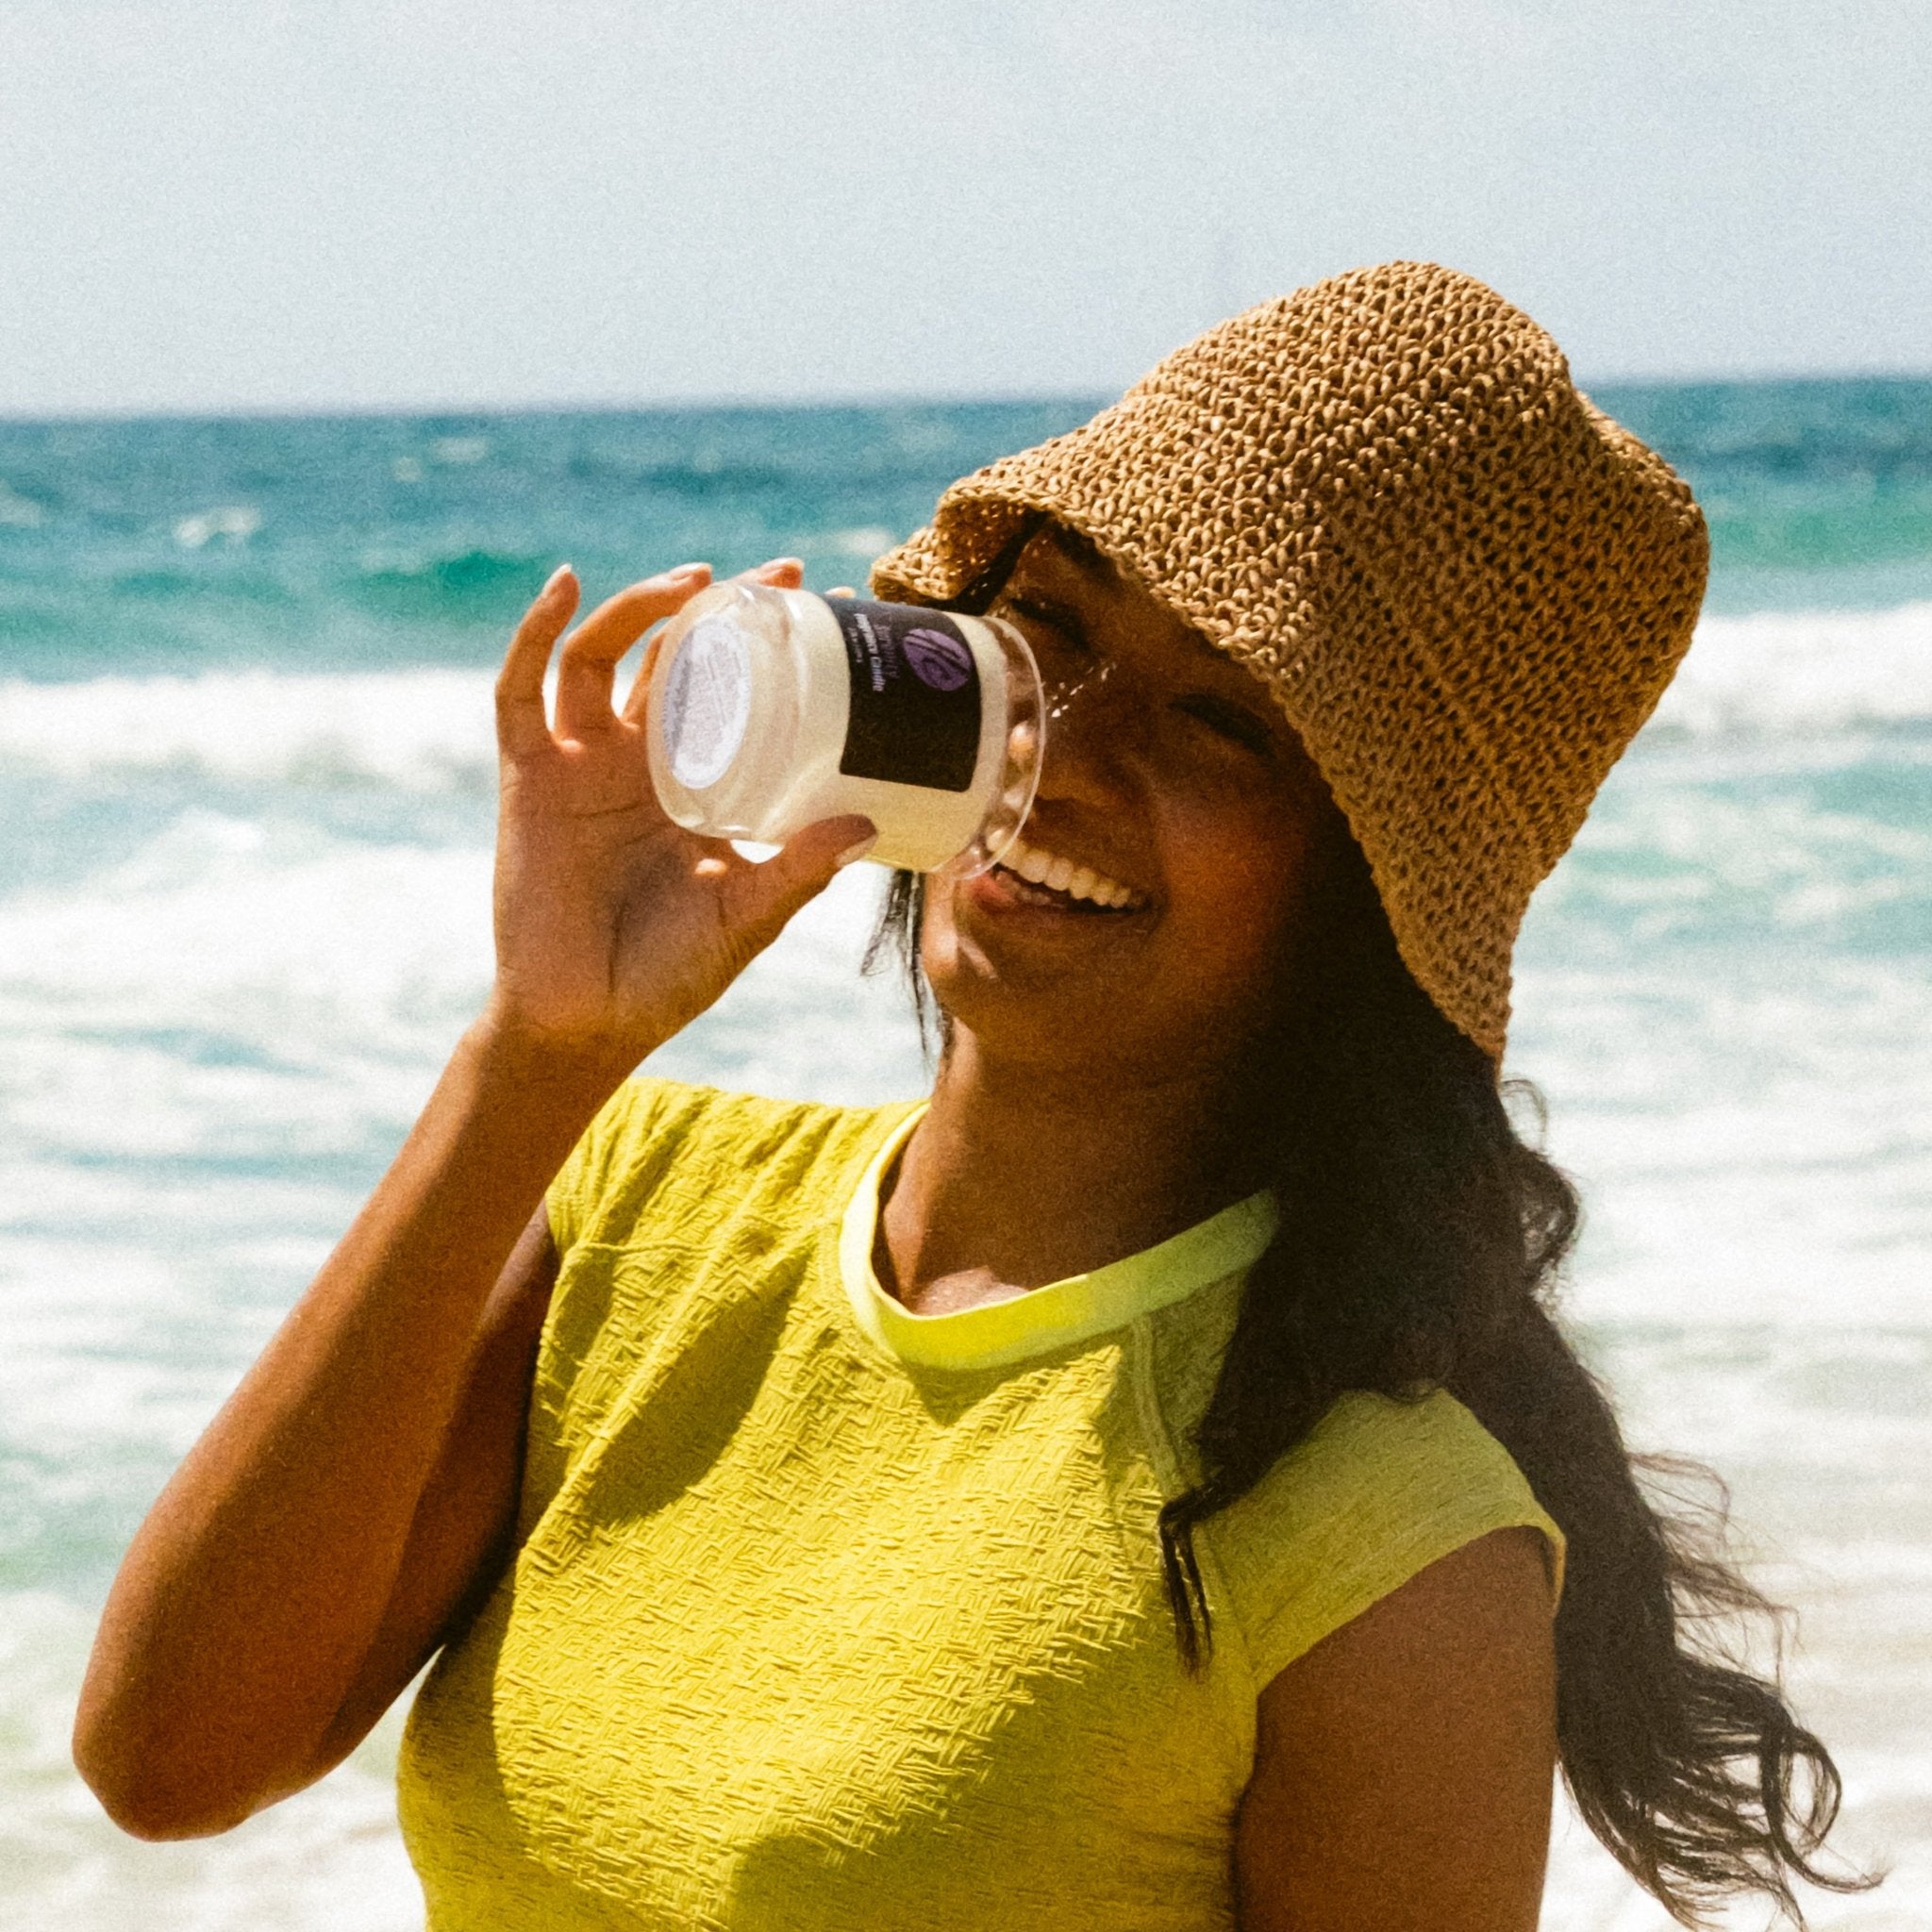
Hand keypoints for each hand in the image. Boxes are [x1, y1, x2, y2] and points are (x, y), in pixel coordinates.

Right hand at [484, 558, 874, 1060]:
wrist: (588, 1023)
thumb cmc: (670, 975)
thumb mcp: (748, 914)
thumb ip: (798, 870)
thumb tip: (865, 823)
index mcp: (693, 785)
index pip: (733, 692)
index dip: (770, 647)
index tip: (829, 606)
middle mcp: (635, 761)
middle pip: (671, 656)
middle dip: (720, 608)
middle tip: (783, 578)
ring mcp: (580, 764)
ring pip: (601, 655)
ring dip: (642, 607)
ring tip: (696, 581)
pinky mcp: (529, 778)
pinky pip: (521, 690)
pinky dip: (537, 632)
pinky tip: (566, 587)